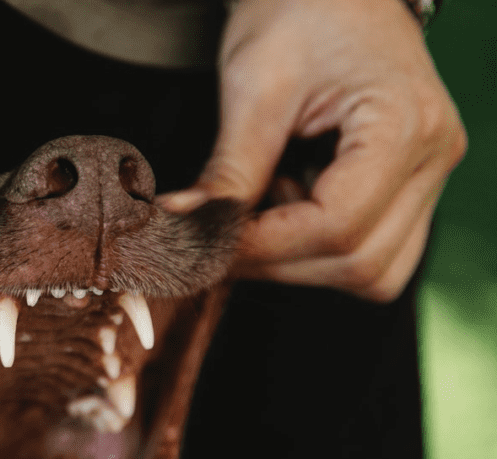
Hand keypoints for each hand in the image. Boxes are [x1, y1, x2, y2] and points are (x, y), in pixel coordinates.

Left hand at [162, 0, 465, 301]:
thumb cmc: (300, 11)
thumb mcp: (254, 87)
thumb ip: (229, 171)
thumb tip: (186, 229)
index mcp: (406, 125)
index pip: (337, 226)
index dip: (264, 247)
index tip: (206, 243)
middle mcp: (434, 159)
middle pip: (360, 262)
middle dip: (278, 262)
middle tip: (219, 240)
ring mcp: (430, 176)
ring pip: (374, 270)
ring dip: (301, 261)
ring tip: (260, 212)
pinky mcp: (411, 186)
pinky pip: (373, 250)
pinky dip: (319, 248)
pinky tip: (286, 205)